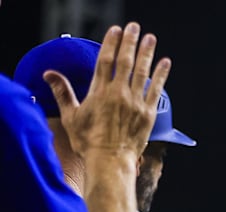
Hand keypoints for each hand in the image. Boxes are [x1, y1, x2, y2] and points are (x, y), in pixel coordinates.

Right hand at [43, 21, 171, 157]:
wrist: (110, 161)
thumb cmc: (89, 141)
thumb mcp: (71, 116)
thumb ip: (63, 93)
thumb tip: (50, 74)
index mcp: (100, 93)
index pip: (106, 61)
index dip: (111, 43)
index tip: (115, 30)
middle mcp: (119, 94)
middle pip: (126, 61)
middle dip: (130, 42)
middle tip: (133, 27)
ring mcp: (135, 103)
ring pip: (143, 72)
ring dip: (147, 53)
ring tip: (150, 38)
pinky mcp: (148, 113)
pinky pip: (156, 90)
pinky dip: (161, 75)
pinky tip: (165, 63)